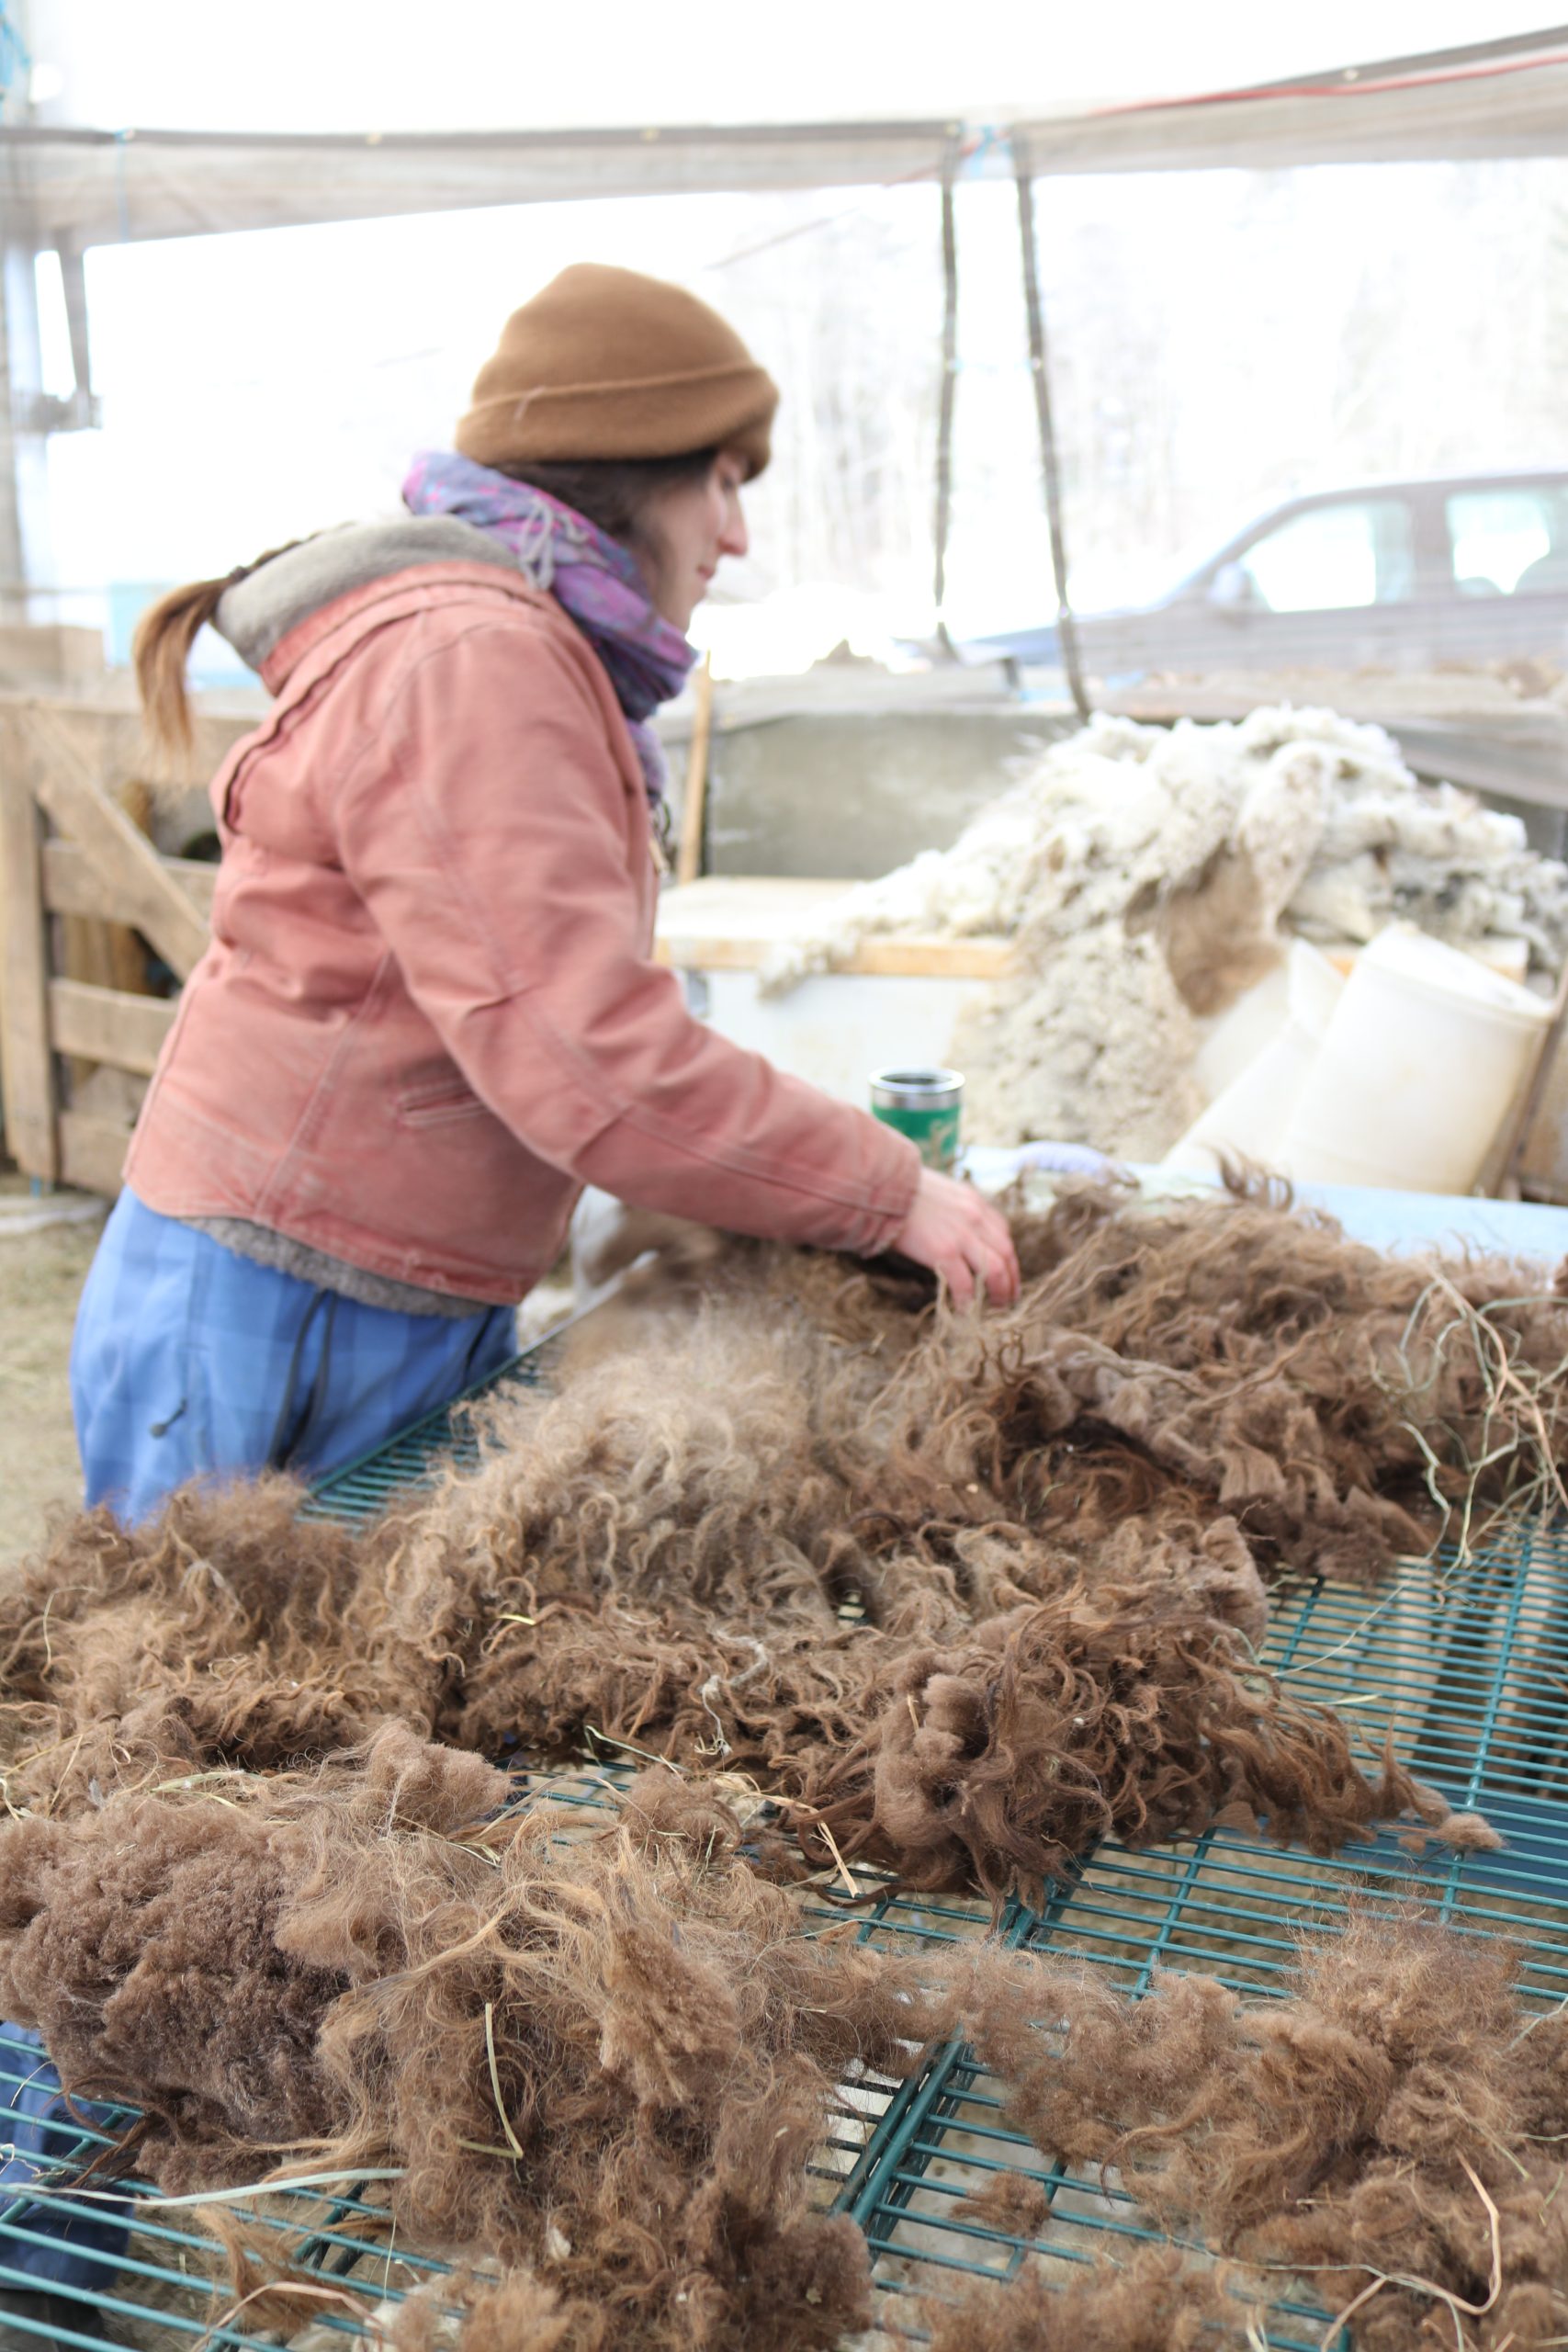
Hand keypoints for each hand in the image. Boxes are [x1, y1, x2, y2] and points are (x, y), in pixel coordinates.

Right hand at [890, 1168, 1020, 1307]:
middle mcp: (975, 1217)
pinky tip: (965, 1311)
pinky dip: (968, 1301)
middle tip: (1007, 1298)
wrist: (882, 1185)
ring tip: (995, 1308)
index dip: (1008, 1257)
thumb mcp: (938, 1191)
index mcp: (973, 1201)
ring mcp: (962, 1235)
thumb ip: (952, 1209)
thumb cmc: (901, 1189)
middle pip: (1006, 1253)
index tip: (1006, 1273)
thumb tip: (949, 1229)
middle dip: (1011, 1279)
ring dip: (999, 1292)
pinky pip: (965, 1283)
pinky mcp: (944, 1251)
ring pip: (996, 1270)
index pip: (1003, 1232)